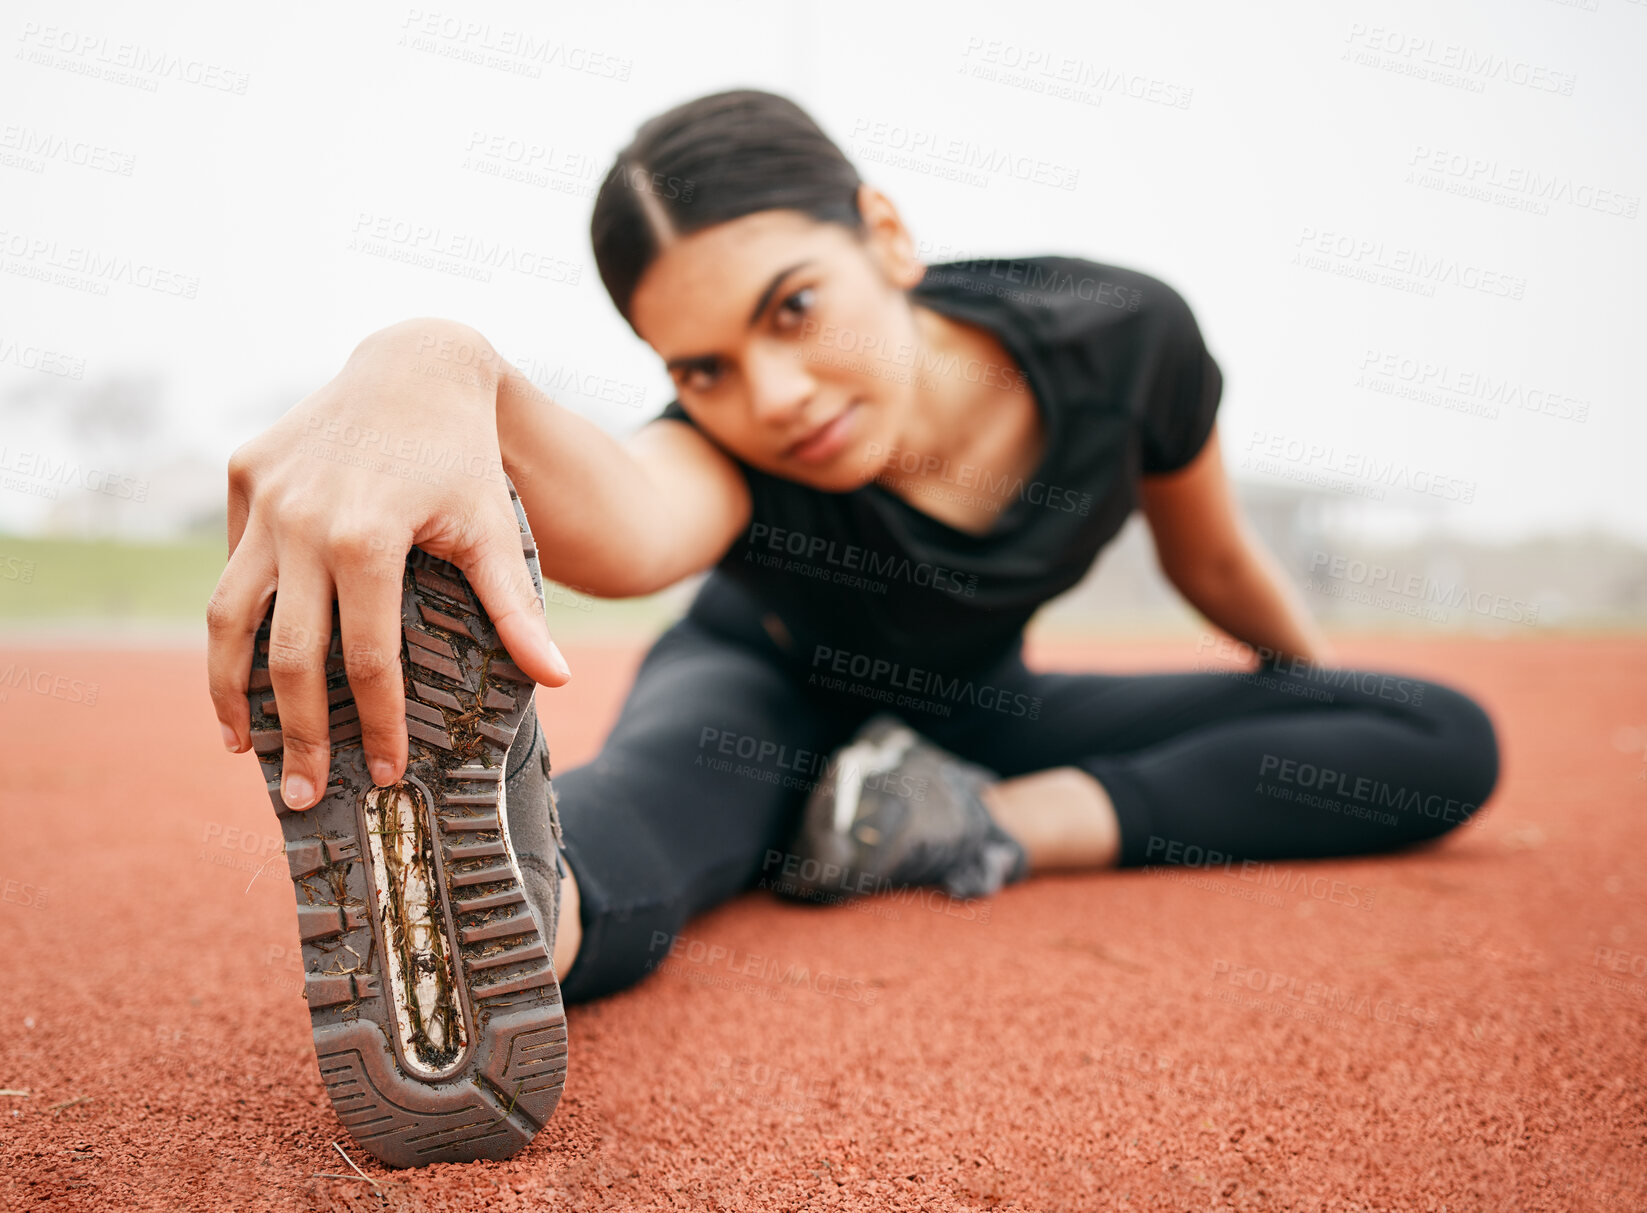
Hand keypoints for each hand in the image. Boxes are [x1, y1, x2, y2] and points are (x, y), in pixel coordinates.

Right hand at [206, 320, 570, 810]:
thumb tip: (558, 680)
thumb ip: (516, 610)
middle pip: (287, 654)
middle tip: (303, 793)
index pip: (368, 659)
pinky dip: (233, 618)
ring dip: (228, 686)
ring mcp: (264, 496)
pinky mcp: (242, 474)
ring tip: (240, 744)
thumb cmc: (464, 457)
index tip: (388, 772)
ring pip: (227, 613)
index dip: (377, 724)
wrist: (418, 363)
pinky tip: (243, 665)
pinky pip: (232, 561)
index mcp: (367, 538)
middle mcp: (302, 520)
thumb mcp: (495, 530)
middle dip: (297, 735)